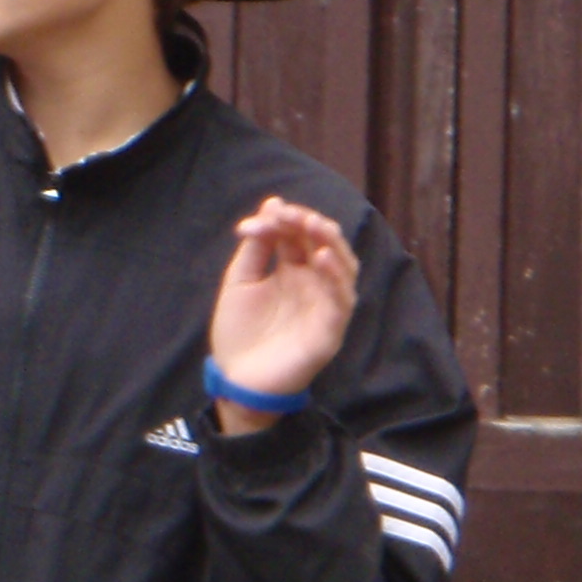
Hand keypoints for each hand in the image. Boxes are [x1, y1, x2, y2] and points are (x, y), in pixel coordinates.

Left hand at [207, 197, 359, 429]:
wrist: (237, 379)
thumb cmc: (240, 331)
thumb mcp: (241, 281)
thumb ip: (256, 246)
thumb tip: (272, 203)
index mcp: (294, 270)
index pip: (300, 234)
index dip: (287, 220)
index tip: (266, 215)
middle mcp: (315, 283)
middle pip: (326, 245)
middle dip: (311, 225)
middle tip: (292, 215)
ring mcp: (326, 306)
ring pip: (344, 267)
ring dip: (330, 244)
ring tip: (313, 226)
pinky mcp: (331, 330)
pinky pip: (341, 300)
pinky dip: (335, 277)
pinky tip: (321, 259)